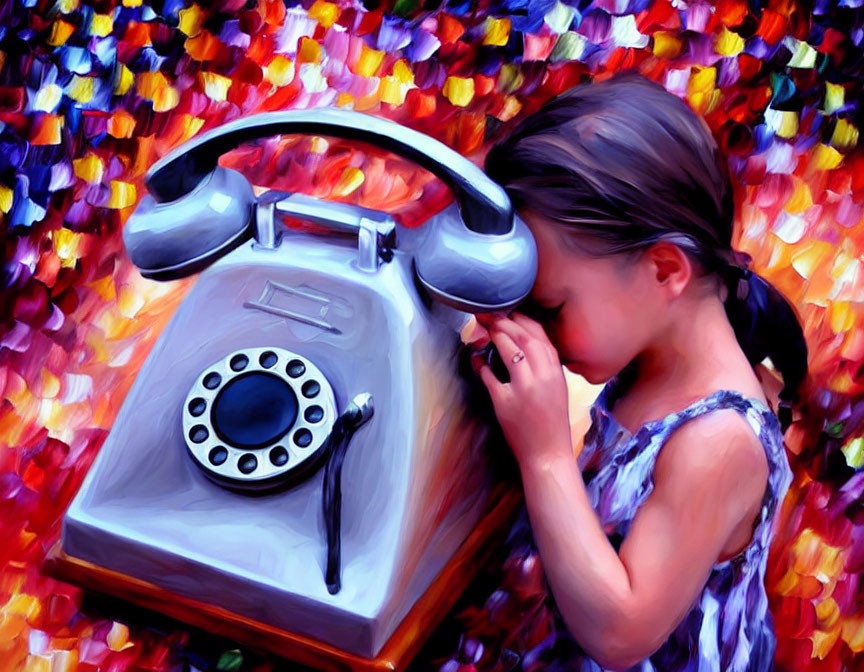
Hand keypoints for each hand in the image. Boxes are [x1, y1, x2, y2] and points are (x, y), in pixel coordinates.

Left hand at [471, 312, 573, 468]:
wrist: (548, 456)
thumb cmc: (551, 424)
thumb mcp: (557, 390)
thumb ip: (545, 367)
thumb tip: (525, 344)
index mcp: (556, 374)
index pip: (541, 336)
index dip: (523, 320)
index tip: (511, 312)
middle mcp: (543, 378)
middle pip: (524, 337)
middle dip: (505, 322)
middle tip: (490, 315)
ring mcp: (524, 390)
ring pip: (510, 350)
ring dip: (495, 335)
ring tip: (484, 329)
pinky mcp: (505, 403)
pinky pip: (489, 376)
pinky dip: (480, 363)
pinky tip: (476, 357)